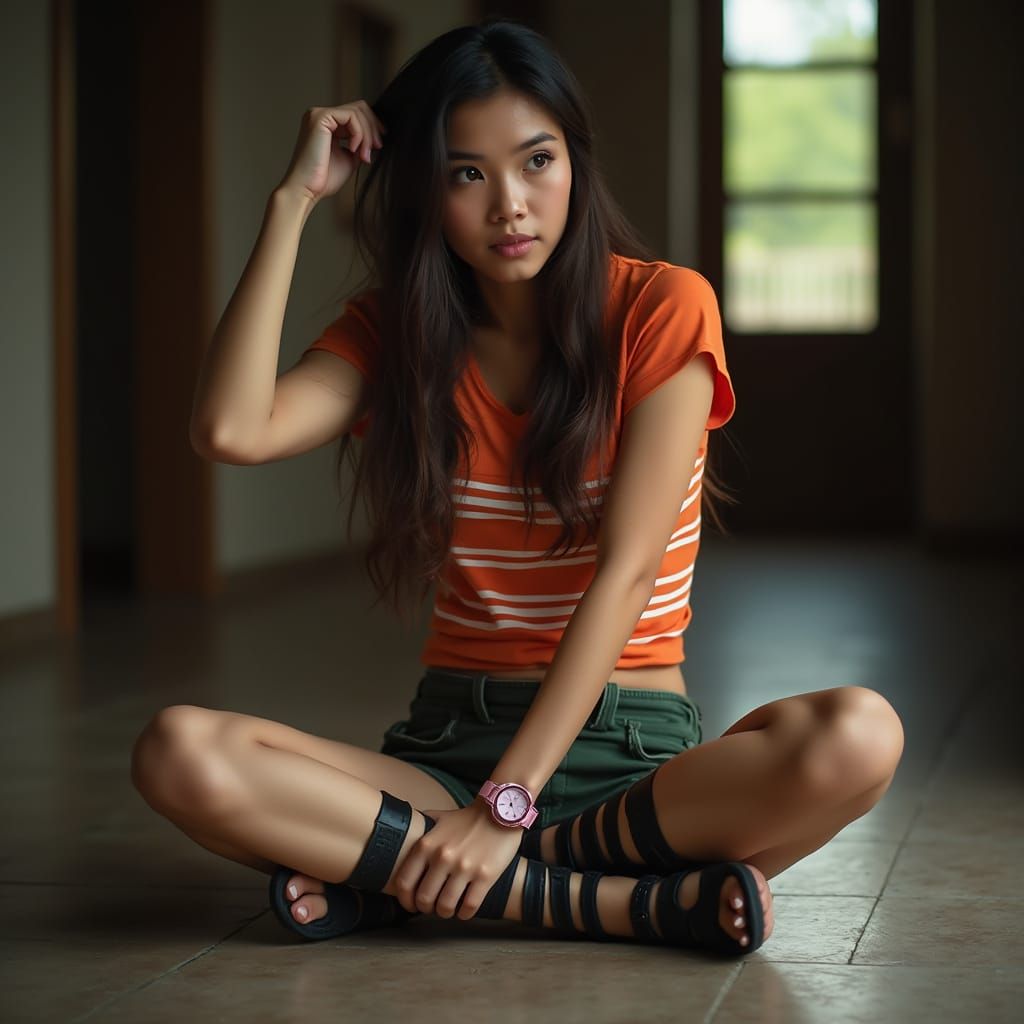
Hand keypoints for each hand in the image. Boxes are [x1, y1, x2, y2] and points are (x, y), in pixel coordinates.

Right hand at [276, 101, 386, 204]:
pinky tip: (354, 149)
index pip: (355, 114)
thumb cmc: (323, 179)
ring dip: (367, 134)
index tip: (379, 144)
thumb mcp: (349, 158)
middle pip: (358, 108)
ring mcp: (318, 114)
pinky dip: (359, 133)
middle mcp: (320, 115)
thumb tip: (374, 138)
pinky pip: (351, 117)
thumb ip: (359, 145)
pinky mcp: (320, 118)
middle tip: (377, 148)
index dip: (372, 125)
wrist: (307, 189)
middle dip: (373, 128)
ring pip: (357, 111)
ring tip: (364, 156)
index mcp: (326, 124)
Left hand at [392, 801, 524, 920]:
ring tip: (449, 908)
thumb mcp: (439, 818)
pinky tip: (465, 909)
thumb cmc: (468, 818)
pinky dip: (465, 914)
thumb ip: (422, 826)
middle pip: (424, 899)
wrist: (501, 812)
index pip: (404, 883)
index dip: (406, 900)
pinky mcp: (485, 876)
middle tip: (433, 907)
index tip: (412, 905)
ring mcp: (464, 867)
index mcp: (427, 844)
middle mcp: (443, 856)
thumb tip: (405, 832)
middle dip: (427, 908)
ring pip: (445, 907)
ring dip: (445, 912)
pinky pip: (469, 907)